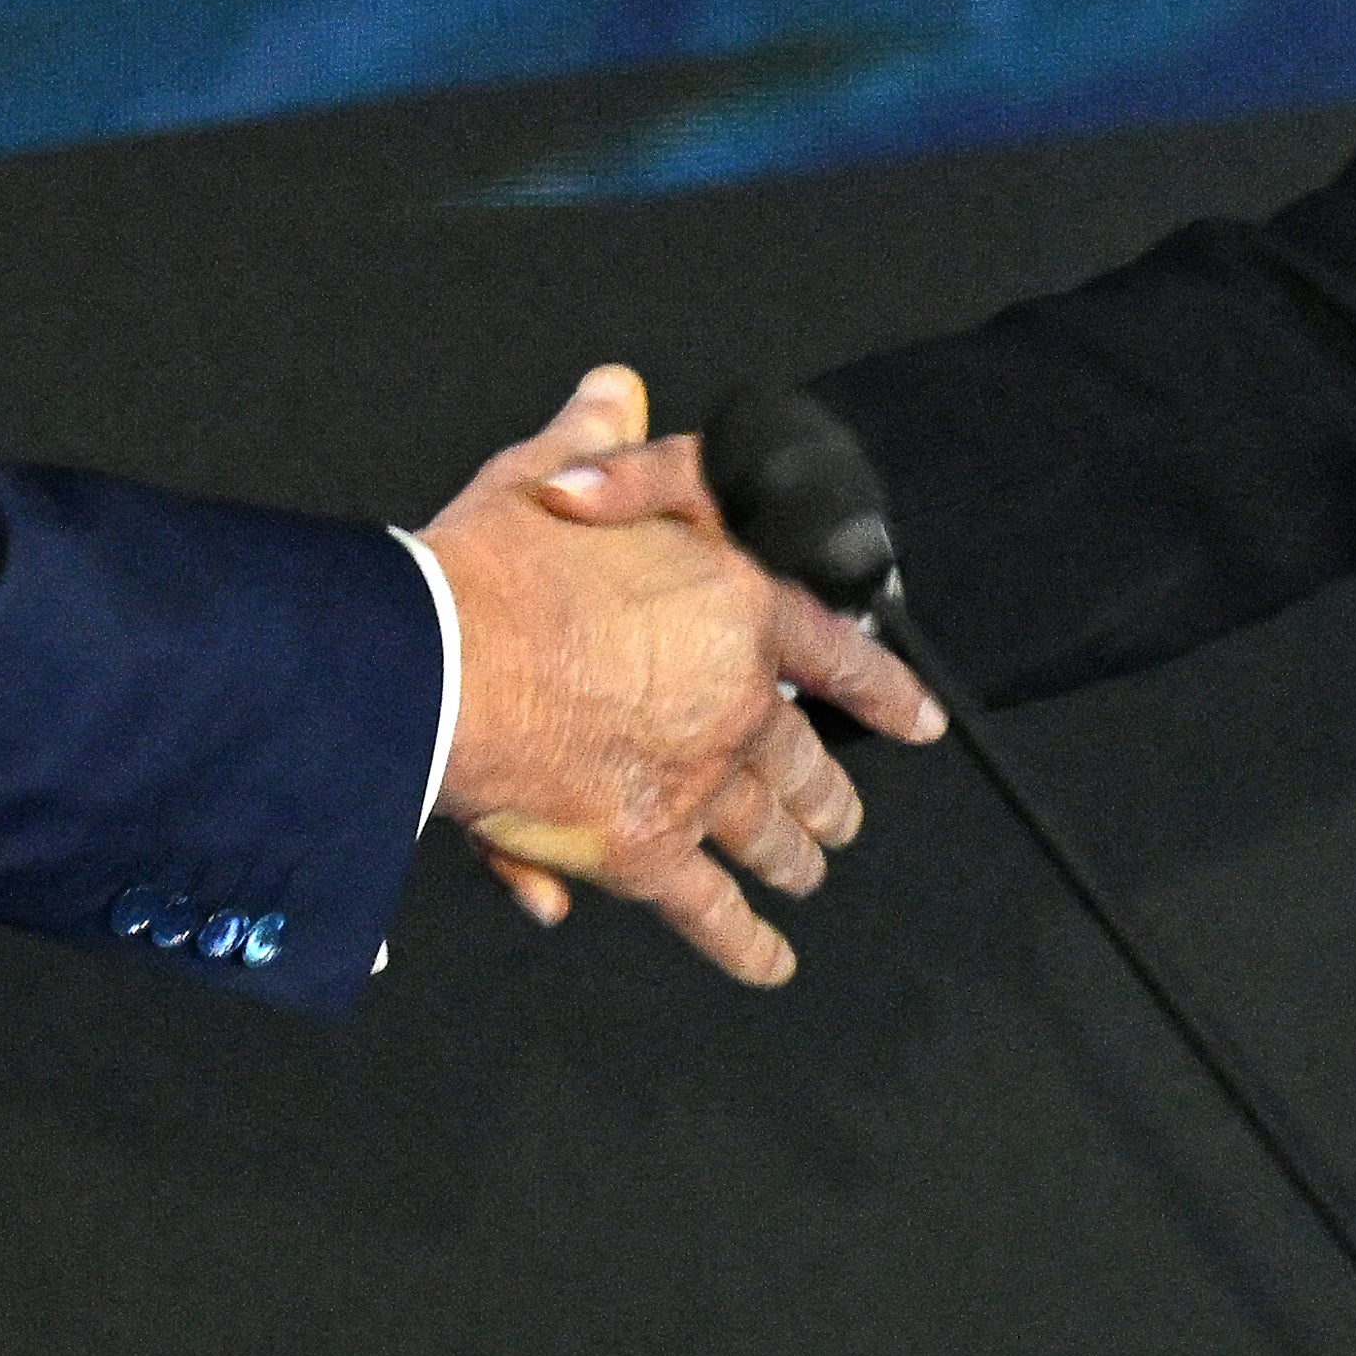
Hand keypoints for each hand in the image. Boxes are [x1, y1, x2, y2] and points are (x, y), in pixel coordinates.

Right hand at [420, 370, 939, 986]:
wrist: (435, 659)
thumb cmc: (486, 568)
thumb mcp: (543, 474)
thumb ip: (595, 440)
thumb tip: (614, 391)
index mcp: (732, 606)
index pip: (837, 650)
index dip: (883, 689)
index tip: (921, 723)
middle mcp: (734, 701)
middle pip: (800, 760)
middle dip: (824, 794)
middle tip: (840, 817)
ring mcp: (697, 781)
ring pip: (766, 833)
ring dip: (793, 858)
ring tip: (807, 871)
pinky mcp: (644, 849)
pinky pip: (710, 909)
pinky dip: (743, 942)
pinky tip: (770, 963)